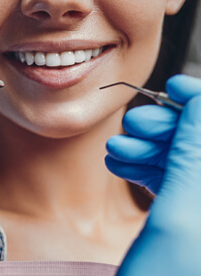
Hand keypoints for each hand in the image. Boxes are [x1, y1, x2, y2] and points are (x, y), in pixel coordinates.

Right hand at [106, 75, 200, 273]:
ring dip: (150, 149)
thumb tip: (200, 102)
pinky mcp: (187, 223)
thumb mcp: (179, 220)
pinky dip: (144, 169)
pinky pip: (171, 183)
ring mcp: (199, 215)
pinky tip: (120, 164)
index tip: (175, 87)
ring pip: (185, 163)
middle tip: (135, 126)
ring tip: (118, 150)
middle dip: (168, 129)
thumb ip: (193, 158)